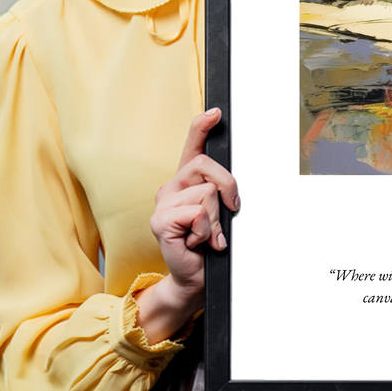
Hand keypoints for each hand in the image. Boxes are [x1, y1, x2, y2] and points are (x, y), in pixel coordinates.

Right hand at [135, 108, 239, 342]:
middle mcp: (171, 187)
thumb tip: (231, 185)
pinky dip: (206, 231)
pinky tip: (197, 242)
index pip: (192, 147)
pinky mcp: (160, 221)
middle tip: (229, 212)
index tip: (216, 112)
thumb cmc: (209, 244)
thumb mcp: (220, 213)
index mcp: (186, 182)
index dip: (202, 127)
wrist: (196, 277)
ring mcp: (163, 204)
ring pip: (207, 193)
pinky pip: (197, 213)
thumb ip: (221, 193)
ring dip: (216, 219)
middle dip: (228, 188)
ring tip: (207, 235)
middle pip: (207, 166)